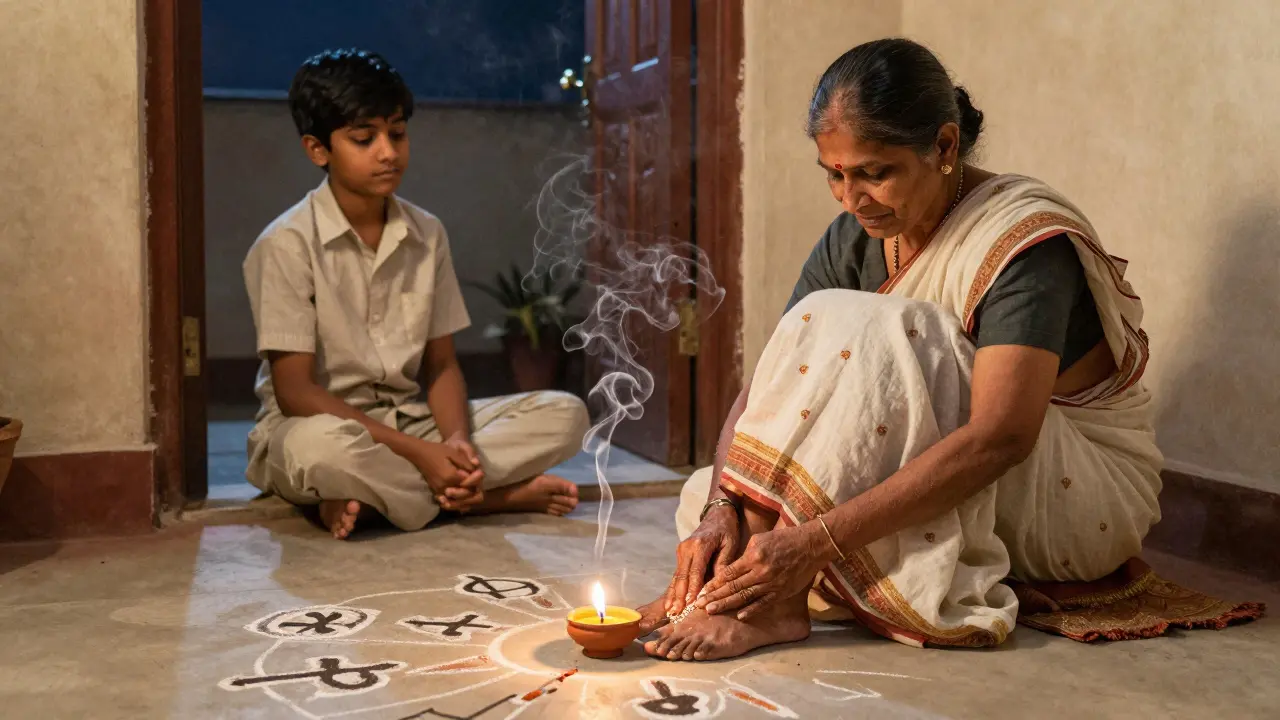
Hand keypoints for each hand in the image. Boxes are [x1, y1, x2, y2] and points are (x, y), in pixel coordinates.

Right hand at [403, 439, 482, 511]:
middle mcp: (444, 486)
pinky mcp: (435, 492)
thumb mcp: (454, 452)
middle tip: (477, 483)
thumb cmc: (437, 450)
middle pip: (464, 494)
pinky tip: (462, 502)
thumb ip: (465, 463)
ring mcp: (438, 490)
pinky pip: (447, 502)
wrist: (419, 453)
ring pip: (456, 501)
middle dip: (472, 489)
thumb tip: (475, 471)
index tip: (479, 472)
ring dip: (466, 499)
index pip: (468, 483)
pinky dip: (455, 504)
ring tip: (472, 493)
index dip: (475, 479)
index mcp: (450, 476)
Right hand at [663, 503, 740, 615]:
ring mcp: (681, 550)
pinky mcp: (680, 554)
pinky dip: (674, 588)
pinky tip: (670, 602)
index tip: (692, 604)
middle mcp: (687, 547)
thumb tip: (719, 586)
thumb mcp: (730, 544)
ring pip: (677, 576)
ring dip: (673, 594)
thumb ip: (724, 564)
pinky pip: (677, 574)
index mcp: (700, 544)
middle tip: (677, 612)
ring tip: (670, 611)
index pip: (696, 571)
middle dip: (679, 596)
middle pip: (682, 576)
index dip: (693, 589)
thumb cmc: (727, 530)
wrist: (717, 514)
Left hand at [696, 521, 831, 620]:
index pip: (728, 573)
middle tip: (699, 605)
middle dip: (714, 597)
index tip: (701, 591)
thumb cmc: (784, 539)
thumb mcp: (760, 539)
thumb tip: (730, 568)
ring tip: (711, 611)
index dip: (713, 583)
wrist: (810, 546)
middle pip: (733, 587)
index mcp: (753, 556)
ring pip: (745, 597)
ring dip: (727, 605)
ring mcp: (772, 583)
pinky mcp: (782, 592)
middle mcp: (761, 571)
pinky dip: (752, 610)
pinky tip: (739, 616)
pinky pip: (764, 603)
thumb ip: (744, 554)